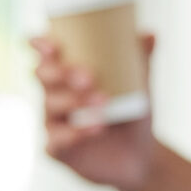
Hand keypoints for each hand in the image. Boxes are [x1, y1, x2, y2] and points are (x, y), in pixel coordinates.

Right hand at [32, 31, 156, 190]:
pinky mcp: (57, 150)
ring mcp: (53, 123)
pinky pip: (57, 140)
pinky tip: (97, 127)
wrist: (140, 156)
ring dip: (74, 101)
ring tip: (103, 101)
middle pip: (42, 76)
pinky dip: (76, 133)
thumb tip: (150, 35)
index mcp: (66, 73)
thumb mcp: (139, 86)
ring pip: (50, 106)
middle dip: (61, 73)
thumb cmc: (131, 113)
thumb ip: (141, 60)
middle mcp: (54, 95)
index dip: (40, 45)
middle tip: (88, 77)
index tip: (52, 44)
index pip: (44, 54)